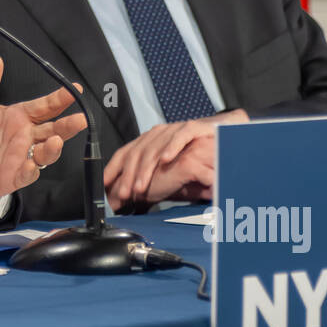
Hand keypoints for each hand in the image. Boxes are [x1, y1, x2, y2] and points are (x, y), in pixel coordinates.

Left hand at [0, 55, 86, 206]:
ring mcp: (22, 157)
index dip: (60, 99)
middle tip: (81, 118)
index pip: (45, 106)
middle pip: (53, 129)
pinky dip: (31, 171)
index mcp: (19, 117)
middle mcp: (26, 136)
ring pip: (46, 153)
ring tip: (56, 140)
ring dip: (54, 148)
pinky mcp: (13, 177)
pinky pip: (26, 175)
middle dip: (68, 125)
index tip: (75, 89)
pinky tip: (31, 165)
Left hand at [103, 109, 246, 210]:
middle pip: (137, 153)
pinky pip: (180, 136)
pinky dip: (172, 147)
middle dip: (128, 176)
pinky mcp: (194, 127)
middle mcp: (159, 133)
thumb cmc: (195, 153)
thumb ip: (152, 180)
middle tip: (123, 195)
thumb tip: (129, 199)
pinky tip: (165, 160)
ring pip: (155, 147)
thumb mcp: (168, 170)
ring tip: (139, 187)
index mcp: (150, 141)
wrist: (223, 133)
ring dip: (145, 169)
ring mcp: (175, 129)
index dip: (113, 168)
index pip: (126, 153)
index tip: (104, 185)